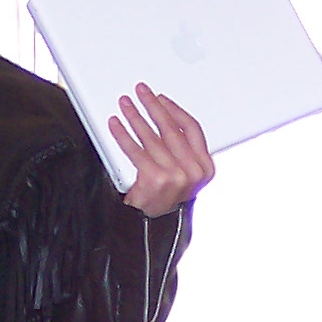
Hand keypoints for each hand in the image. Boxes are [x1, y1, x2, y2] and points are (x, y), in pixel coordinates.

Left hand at [111, 85, 212, 216]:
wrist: (153, 228)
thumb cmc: (166, 201)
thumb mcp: (184, 176)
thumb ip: (182, 152)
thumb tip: (164, 119)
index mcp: (205, 168)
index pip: (191, 128)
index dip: (174, 110)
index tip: (161, 99)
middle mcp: (193, 171)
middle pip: (170, 128)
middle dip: (153, 106)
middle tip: (141, 93)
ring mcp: (175, 175)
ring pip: (151, 136)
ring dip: (135, 116)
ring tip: (125, 105)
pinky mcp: (155, 178)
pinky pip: (135, 149)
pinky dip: (122, 134)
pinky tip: (116, 124)